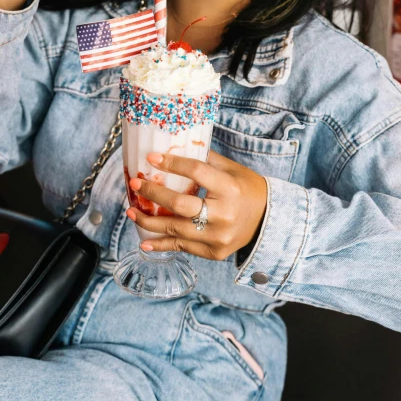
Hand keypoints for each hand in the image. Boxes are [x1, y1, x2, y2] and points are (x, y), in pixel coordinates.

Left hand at [126, 150, 267, 259]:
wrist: (269, 220)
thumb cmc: (247, 189)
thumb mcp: (231, 169)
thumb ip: (205, 159)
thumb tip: (174, 148)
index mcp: (229, 188)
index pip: (195, 172)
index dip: (171, 163)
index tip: (151, 158)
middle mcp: (224, 214)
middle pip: (179, 205)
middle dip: (153, 193)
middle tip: (135, 184)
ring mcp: (218, 237)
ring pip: (175, 229)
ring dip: (149, 221)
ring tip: (131, 211)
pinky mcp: (214, 252)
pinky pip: (182, 247)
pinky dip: (162, 244)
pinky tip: (145, 241)